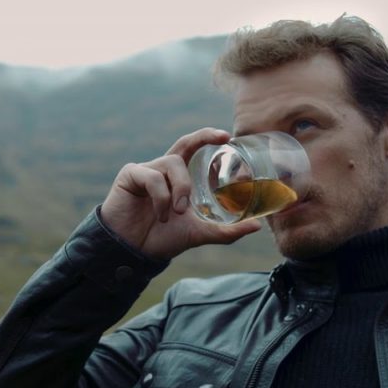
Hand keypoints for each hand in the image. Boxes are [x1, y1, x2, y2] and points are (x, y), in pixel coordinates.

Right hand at [101, 128, 261, 259]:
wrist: (132, 251)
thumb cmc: (162, 238)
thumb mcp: (199, 234)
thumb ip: (226, 231)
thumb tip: (258, 226)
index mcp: (178, 178)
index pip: (193, 149)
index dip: (207, 137)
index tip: (227, 136)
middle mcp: (163, 169)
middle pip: (183, 143)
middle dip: (203, 137)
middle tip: (221, 138)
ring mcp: (146, 170)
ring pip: (173, 164)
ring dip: (181, 188)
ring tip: (178, 213)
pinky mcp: (130, 175)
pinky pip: (153, 177)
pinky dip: (162, 197)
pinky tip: (161, 215)